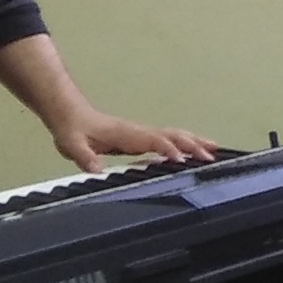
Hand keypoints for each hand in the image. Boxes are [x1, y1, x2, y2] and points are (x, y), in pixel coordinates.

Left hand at [47, 109, 217, 172]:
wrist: (69, 112)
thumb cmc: (72, 129)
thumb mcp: (72, 145)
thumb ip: (85, 157)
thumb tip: (96, 170)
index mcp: (126, 134)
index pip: (154, 140)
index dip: (168, 149)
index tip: (183, 160)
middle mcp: (137, 131)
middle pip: (172, 135)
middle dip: (193, 144)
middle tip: (212, 155)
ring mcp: (140, 132)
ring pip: (174, 134)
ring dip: (194, 141)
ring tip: (214, 149)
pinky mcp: (139, 136)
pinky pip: (167, 138)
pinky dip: (184, 143)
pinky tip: (191, 151)